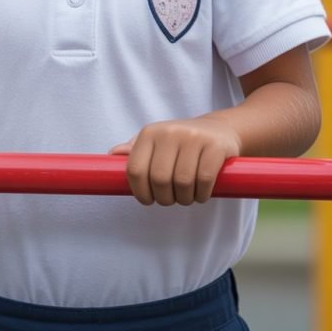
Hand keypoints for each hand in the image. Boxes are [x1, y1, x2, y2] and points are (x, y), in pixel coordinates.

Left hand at [110, 116, 240, 205]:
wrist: (219, 130)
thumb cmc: (181, 143)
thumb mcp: (156, 142)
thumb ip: (135, 151)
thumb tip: (113, 154)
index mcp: (150, 133)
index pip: (135, 170)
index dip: (140, 192)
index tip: (149, 200)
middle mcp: (169, 132)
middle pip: (159, 179)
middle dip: (165, 198)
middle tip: (172, 199)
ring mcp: (193, 137)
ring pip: (182, 182)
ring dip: (185, 198)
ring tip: (187, 196)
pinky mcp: (215, 146)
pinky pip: (204, 180)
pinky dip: (202, 194)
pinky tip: (201, 193)